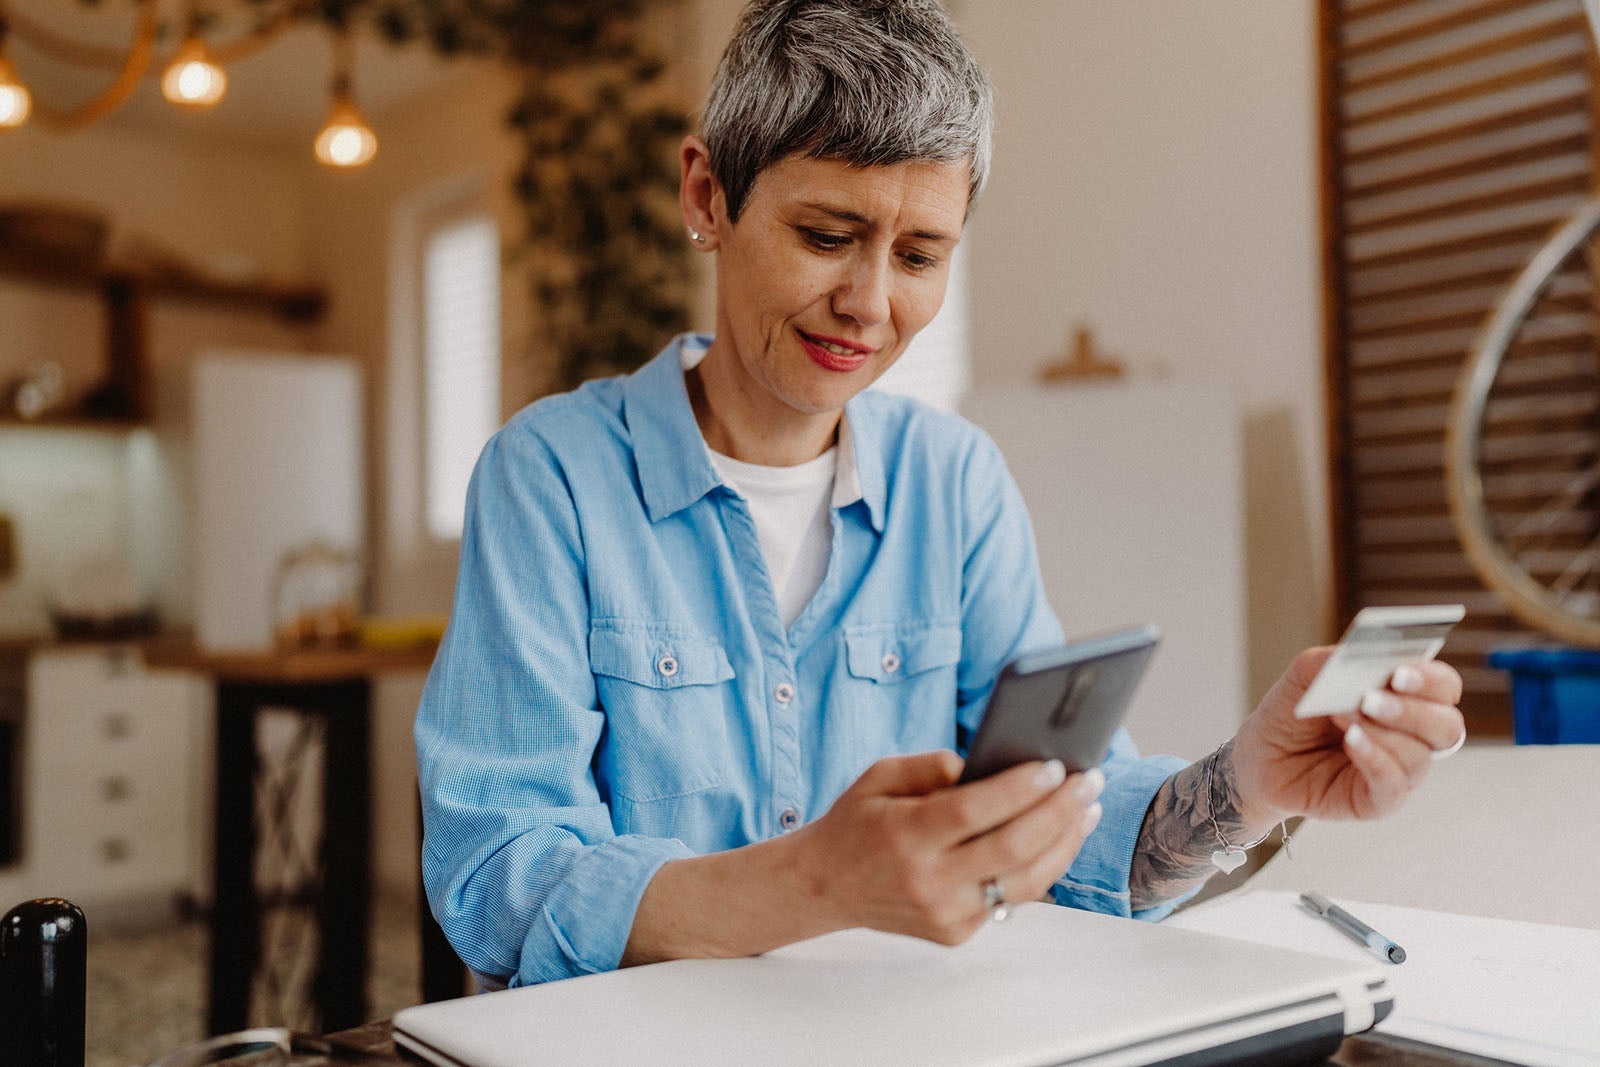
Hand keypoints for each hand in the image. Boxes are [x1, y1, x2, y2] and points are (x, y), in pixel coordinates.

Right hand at [793, 750, 1104, 944]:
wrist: (823, 886)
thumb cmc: (858, 822)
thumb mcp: (881, 775)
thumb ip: (936, 765)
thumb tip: (994, 765)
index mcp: (905, 836)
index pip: (974, 811)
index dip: (1019, 789)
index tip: (1055, 766)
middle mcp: (927, 881)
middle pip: (1011, 848)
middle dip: (1059, 812)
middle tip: (1090, 782)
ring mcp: (944, 915)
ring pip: (1023, 882)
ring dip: (1064, 844)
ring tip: (1087, 809)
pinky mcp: (954, 934)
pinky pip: (1009, 899)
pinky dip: (1039, 867)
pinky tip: (1058, 838)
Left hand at [1229, 648, 1465, 826]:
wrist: (1261, 754)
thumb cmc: (1293, 711)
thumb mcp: (1306, 674)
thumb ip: (1335, 661)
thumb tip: (1366, 659)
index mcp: (1407, 697)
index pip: (1443, 687)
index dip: (1431, 678)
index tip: (1400, 672)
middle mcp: (1412, 735)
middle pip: (1446, 724)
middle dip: (1413, 710)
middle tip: (1371, 698)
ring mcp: (1400, 770)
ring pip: (1420, 754)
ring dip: (1383, 732)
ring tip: (1343, 716)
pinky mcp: (1380, 800)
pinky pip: (1394, 783)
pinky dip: (1375, 758)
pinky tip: (1351, 741)